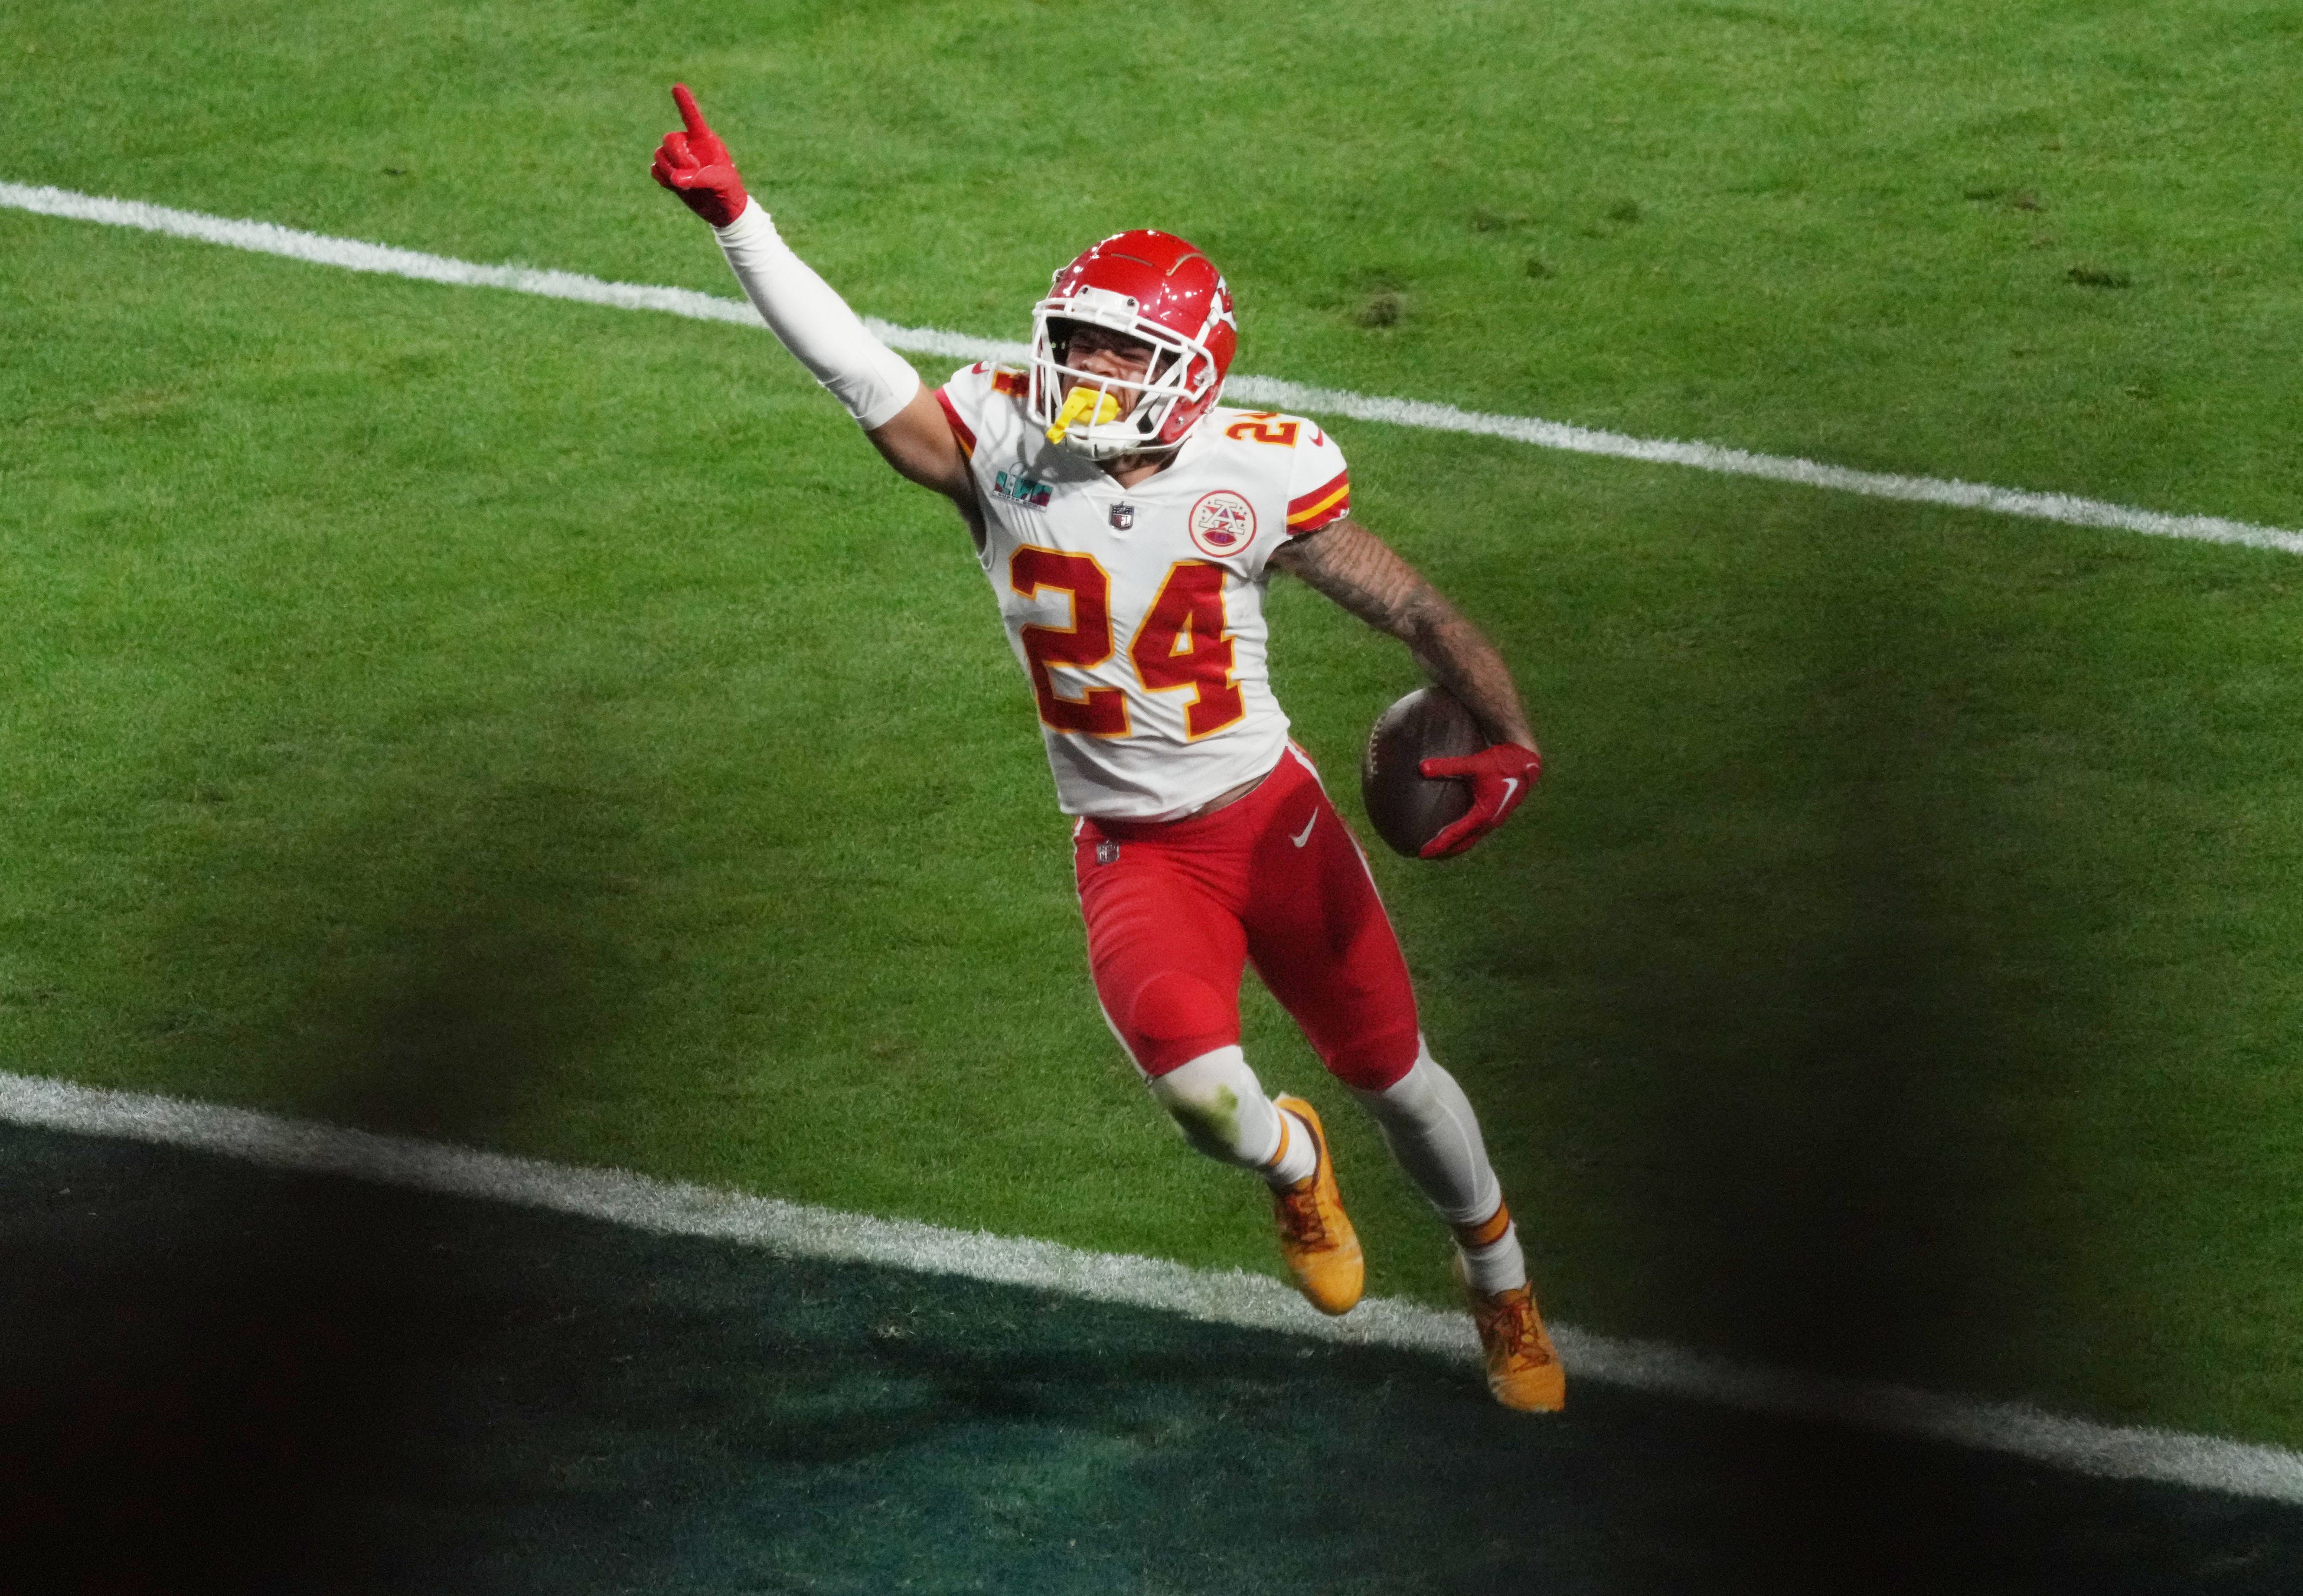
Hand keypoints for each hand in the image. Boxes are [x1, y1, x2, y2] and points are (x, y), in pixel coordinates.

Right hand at [650, 83, 749, 227]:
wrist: (722, 210)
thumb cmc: (729, 190)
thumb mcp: (721, 182)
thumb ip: (701, 178)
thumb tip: (676, 179)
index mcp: (704, 140)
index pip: (692, 117)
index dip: (685, 103)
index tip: (677, 87)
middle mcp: (688, 145)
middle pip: (669, 138)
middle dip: (676, 155)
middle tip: (691, 169)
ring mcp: (677, 159)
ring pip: (659, 155)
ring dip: (669, 169)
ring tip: (687, 184)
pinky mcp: (669, 174)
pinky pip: (655, 169)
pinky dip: (662, 177)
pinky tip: (675, 186)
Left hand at [1417, 743, 1540, 858]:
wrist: (1527, 763)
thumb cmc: (1502, 762)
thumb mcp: (1475, 763)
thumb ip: (1449, 765)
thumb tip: (1423, 767)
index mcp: (1484, 813)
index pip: (1455, 834)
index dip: (1438, 844)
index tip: (1422, 853)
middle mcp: (1489, 822)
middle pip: (1463, 844)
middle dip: (1444, 852)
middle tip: (1423, 856)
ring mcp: (1494, 821)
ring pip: (1470, 840)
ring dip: (1454, 847)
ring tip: (1437, 850)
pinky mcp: (1495, 816)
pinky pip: (1476, 833)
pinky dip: (1463, 838)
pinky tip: (1455, 834)